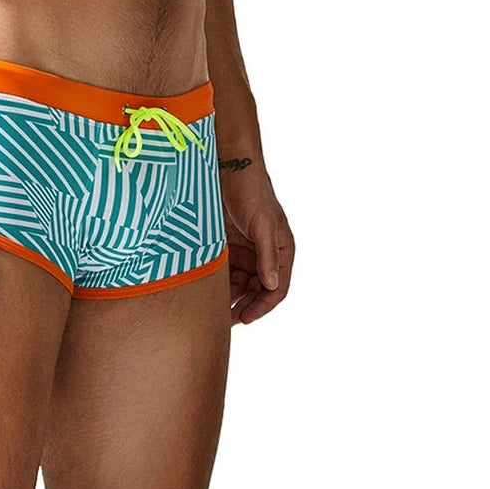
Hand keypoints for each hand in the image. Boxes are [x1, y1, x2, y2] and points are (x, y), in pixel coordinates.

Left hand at [221, 167, 294, 324]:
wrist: (227, 167)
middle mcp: (265, 254)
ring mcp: (246, 251)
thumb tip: (272, 285)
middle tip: (225, 321)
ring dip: (230, 297)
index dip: (263, 306)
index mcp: (281, 250)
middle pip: (258, 291)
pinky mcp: (228, 247)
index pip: (277, 288)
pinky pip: (226, 272)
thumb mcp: (262, 223)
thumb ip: (267, 254)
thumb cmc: (251, 190)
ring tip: (214, 310)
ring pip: (241, 284)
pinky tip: (208, 291)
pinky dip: (219, 283)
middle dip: (244, 306)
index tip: (245, 319)